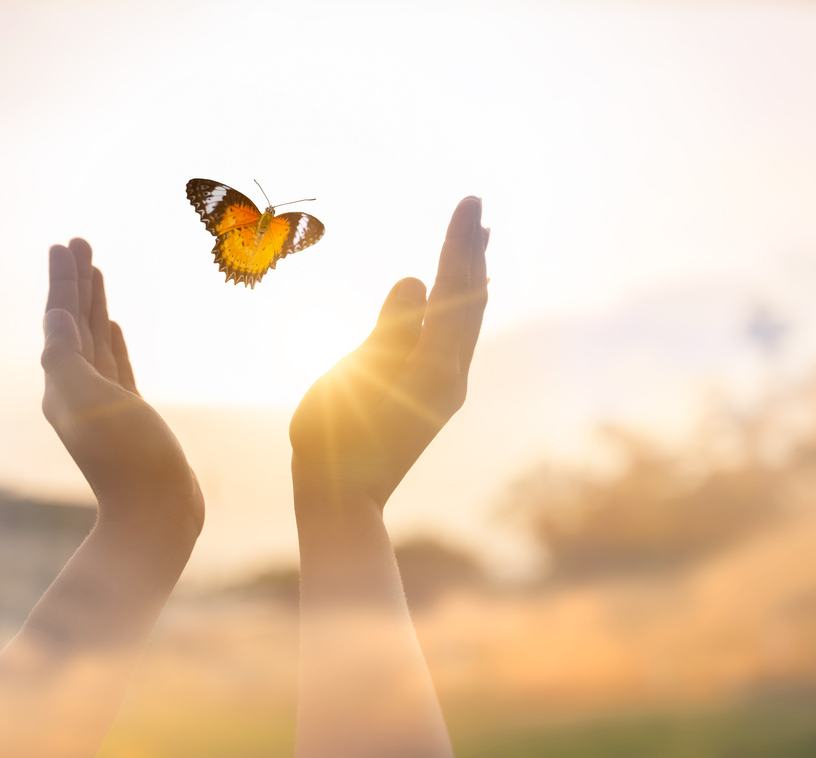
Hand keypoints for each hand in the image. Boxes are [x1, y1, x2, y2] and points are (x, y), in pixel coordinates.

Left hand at [42, 239, 203, 544]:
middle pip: (74, 323)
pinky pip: (115, 366)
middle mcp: (77, 389)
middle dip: (76, 283)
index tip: (65, 244)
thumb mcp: (86, 400)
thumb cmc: (126, 459)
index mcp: (61, 382)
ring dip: (93, 305)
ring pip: (94, 340)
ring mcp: (104, 403)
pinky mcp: (129, 416)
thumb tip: (57, 316)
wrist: (157, 515)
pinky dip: (111, 341)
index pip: (60, 319)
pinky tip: (111, 326)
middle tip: (78, 242)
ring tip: (95, 271)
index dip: (63, 280)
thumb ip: (65, 356)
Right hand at [289, 197, 488, 507]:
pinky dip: (459, 308)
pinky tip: (452, 302)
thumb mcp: (355, 376)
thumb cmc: (336, 439)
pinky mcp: (432, 398)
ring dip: (471, 278)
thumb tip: (418, 280)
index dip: (459, 242)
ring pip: (468, 321)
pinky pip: (455, 340)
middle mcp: (451, 375)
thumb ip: (388, 328)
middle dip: (472, 251)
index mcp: (435, 366)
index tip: (470, 201)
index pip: (455, 289)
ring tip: (478, 244)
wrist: (342, 498)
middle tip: (478, 207)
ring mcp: (445, 389)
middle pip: (471, 300)